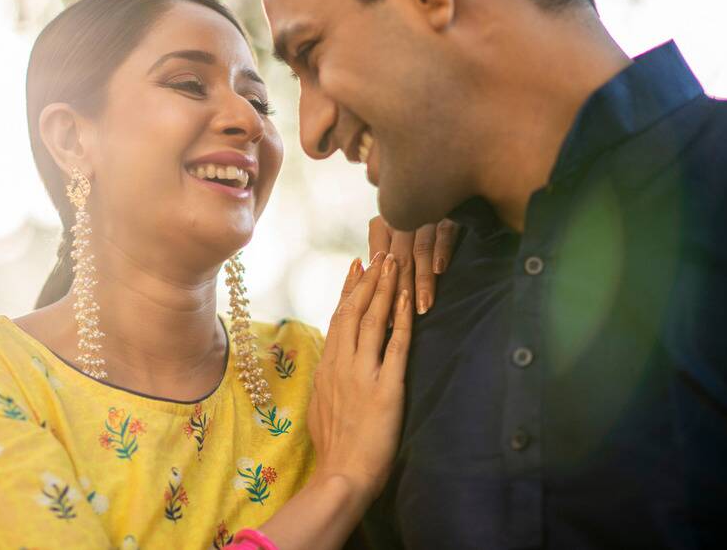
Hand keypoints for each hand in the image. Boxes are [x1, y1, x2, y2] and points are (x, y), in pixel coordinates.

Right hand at [306, 252, 412, 509]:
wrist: (342, 474)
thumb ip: (325, 386)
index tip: (356, 268)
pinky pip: (395, 345)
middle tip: (380, 253)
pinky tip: (407, 298)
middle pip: (354, 311)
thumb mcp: (319, 410)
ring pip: (372, 320)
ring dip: (384, 289)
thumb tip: (328, 373)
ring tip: (393, 263)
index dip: (348, 291)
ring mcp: (362, 373)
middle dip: (368, 280)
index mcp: (326, 369)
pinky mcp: (385, 386)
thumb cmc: (334, 451)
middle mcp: (341, 364)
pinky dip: (401, 318)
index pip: (338, 320)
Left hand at [368, 216, 458, 315]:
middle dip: (400, 292)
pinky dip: (441, 250)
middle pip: (398, 260)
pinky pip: (443, 233)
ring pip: (420, 251)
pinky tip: (439, 269)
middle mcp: (400, 219)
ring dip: (421, 280)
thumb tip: (368, 296)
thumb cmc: (414, 228)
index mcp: (381, 226)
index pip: (379, 263)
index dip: (380, 291)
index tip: (383, 320)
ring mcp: (424, 215)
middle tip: (400, 321)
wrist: (442, 192)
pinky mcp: (448, 214)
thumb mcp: (394, 239)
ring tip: (423, 306)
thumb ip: (382, 261)